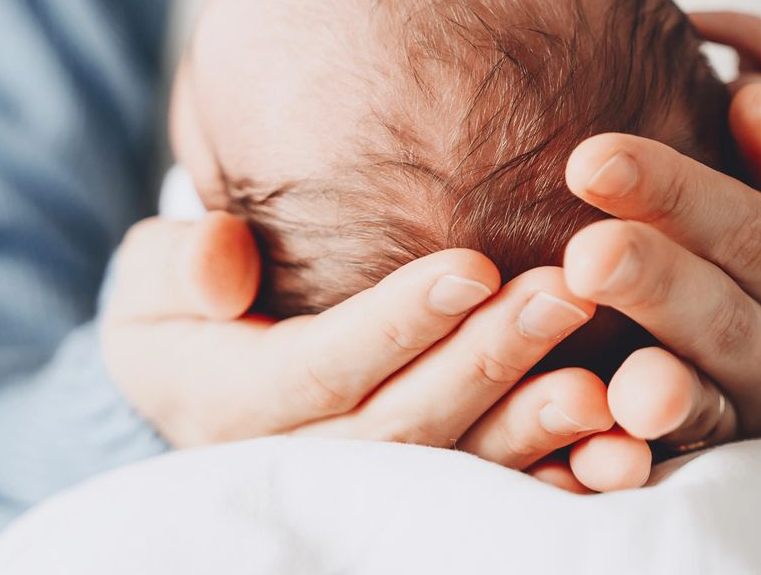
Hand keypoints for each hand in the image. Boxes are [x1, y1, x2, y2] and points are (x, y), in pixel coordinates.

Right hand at [100, 213, 621, 477]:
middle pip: (405, 424)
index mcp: (235, 405)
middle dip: (488, 358)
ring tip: (601, 377)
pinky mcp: (413, 494)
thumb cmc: (180, 310)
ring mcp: (362, 489)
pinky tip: (610, 448)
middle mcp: (303, 462)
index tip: (474, 263)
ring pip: (454, 466)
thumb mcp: (150, 279)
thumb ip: (179, 267)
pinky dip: (548, 478)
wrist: (195, 380)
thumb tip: (221, 266)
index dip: (399, 323)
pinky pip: (485, 496)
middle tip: (565, 291)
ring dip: (530, 424)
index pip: (325, 368)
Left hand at [560, 82, 760, 454]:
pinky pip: (682, 457)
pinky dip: (635, 453)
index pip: (750, 230)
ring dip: (649, 380)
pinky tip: (593, 430)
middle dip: (650, 283)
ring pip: (704, 398)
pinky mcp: (726, 456)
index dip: (672, 194)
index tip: (593, 155)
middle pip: (720, 317)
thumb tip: (751, 99)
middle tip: (584, 250)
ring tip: (602, 361)